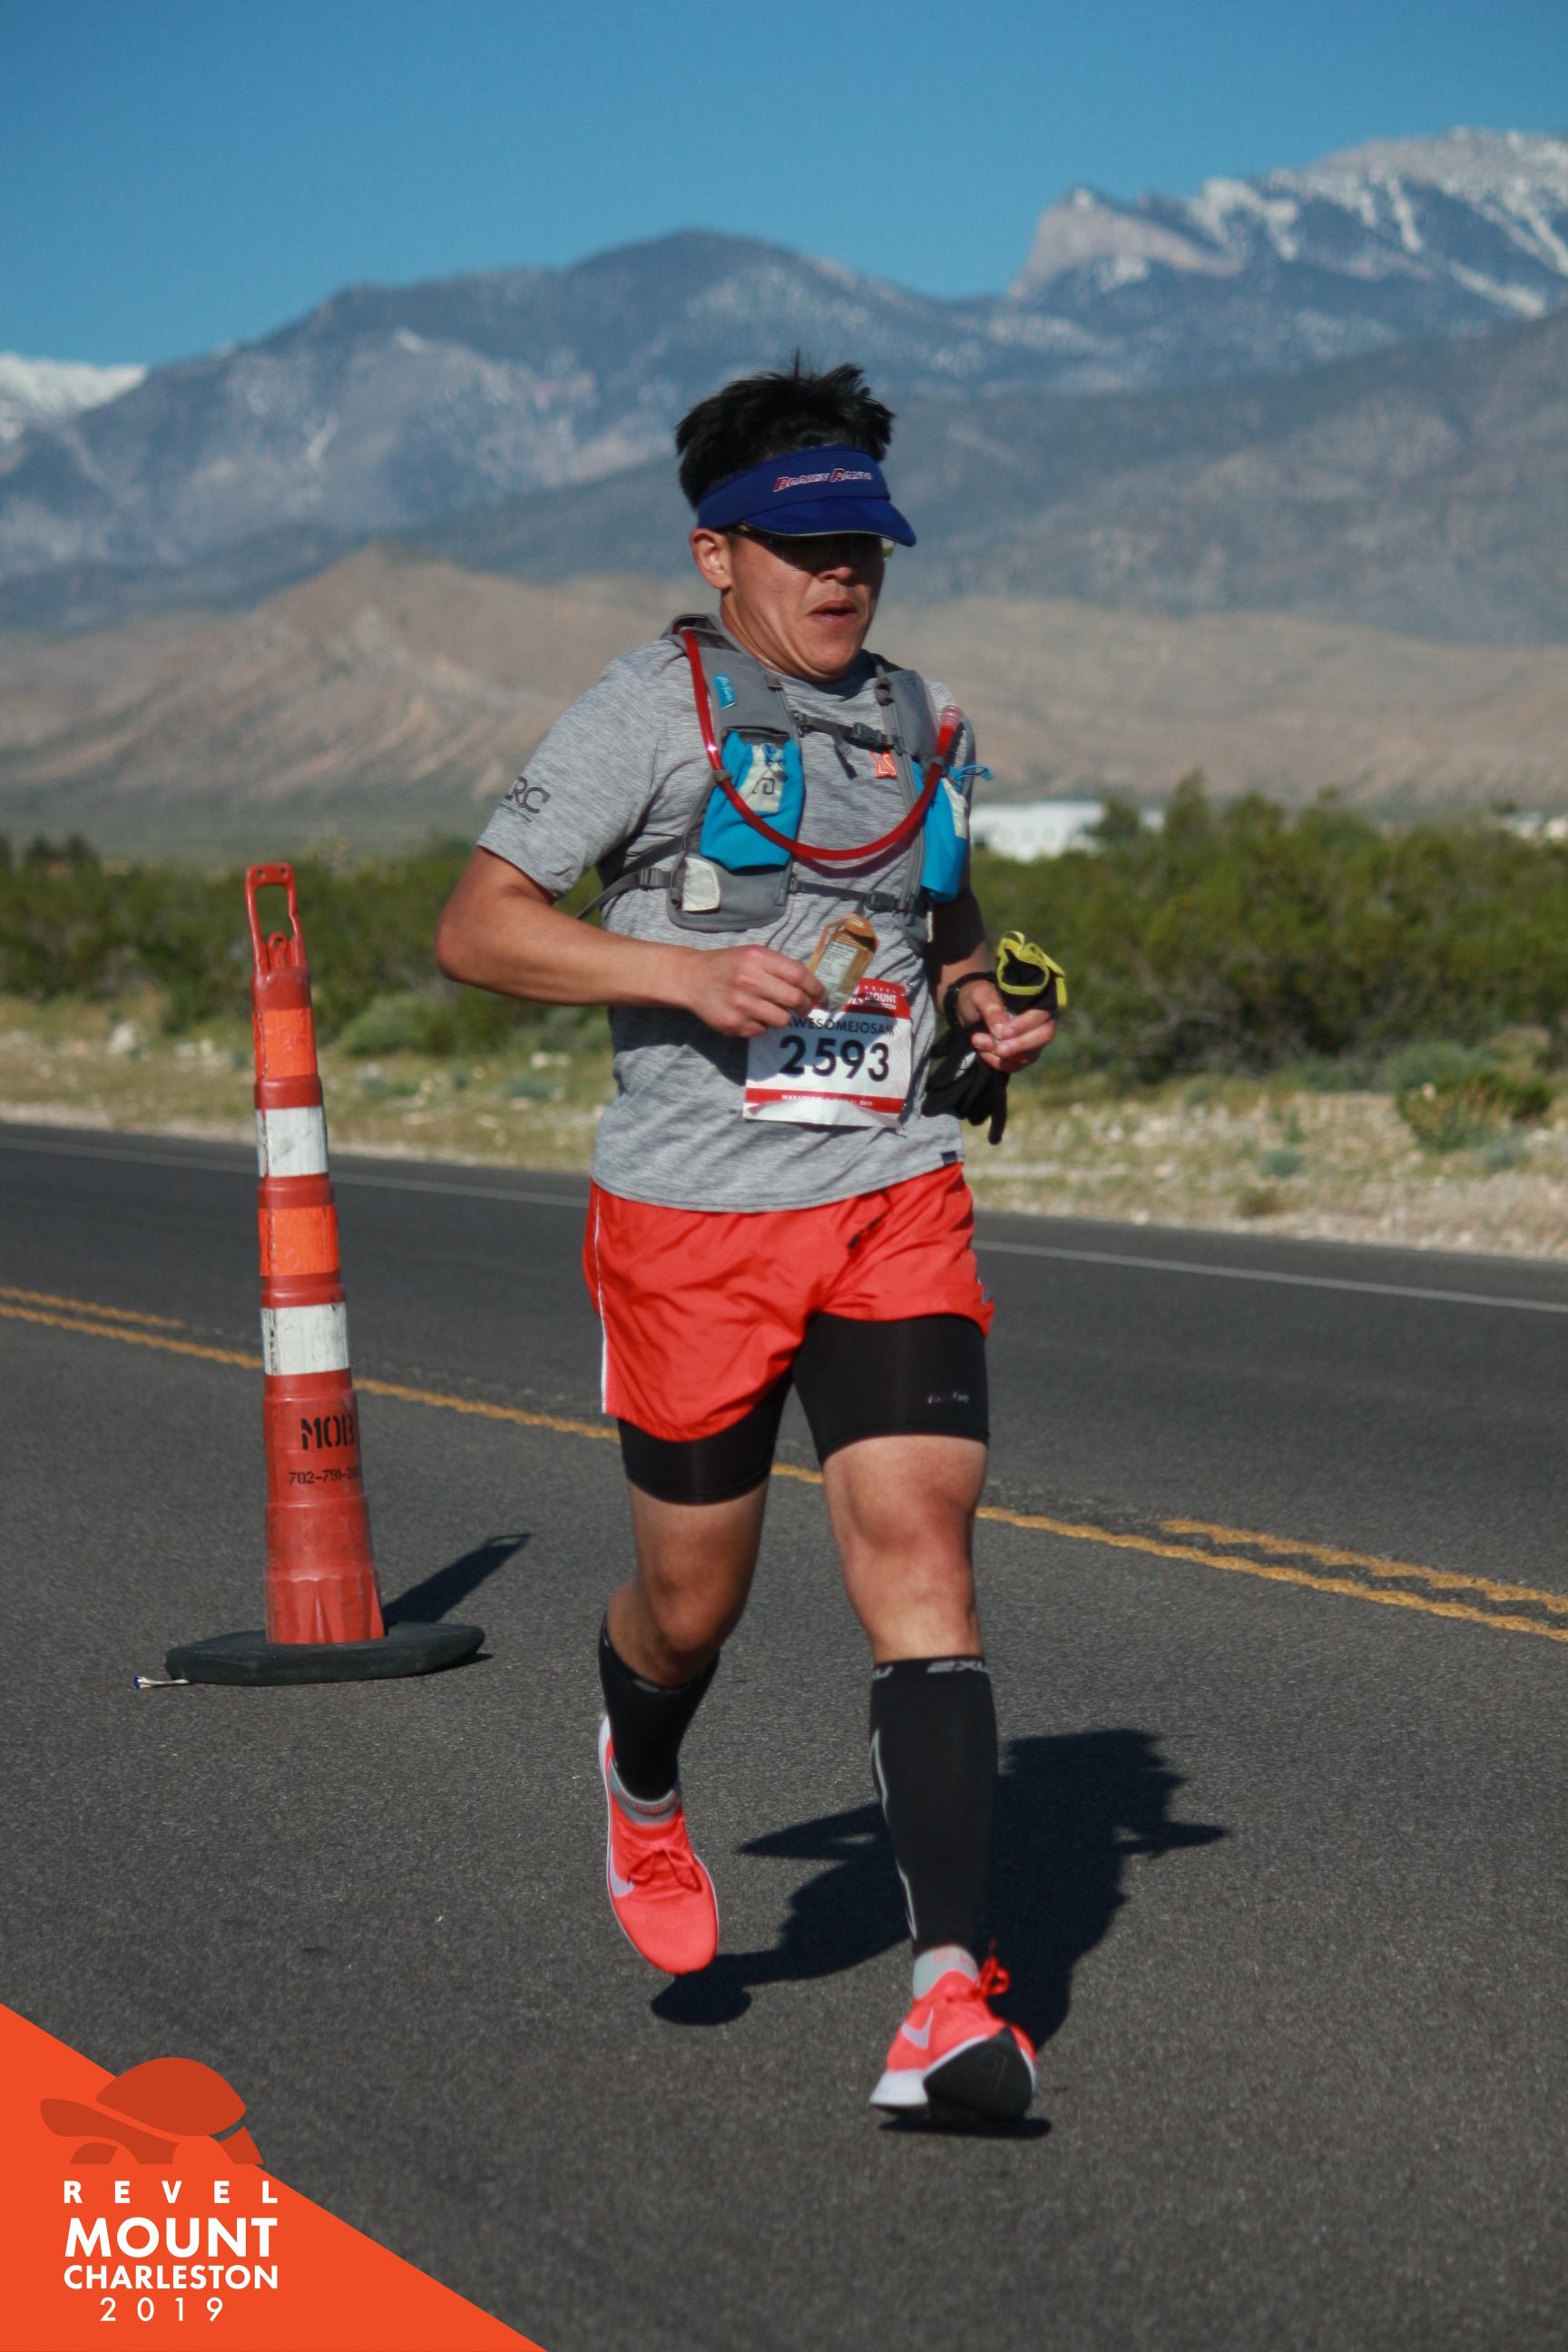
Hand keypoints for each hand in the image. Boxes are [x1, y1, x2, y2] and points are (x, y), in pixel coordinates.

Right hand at [682, 945, 825, 1037]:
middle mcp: (749, 980)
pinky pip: (762, 1031)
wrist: (692, 978)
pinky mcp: (733, 1024)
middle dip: (805, 1006)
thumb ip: (780, 967)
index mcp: (757, 959)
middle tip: (803, 1008)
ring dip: (782, 1017)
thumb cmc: (728, 965)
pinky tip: (749, 1014)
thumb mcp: (753, 954)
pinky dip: (761, 1025)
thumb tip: (811, 989)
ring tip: (769, 1008)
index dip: (816, 989)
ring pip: (782, 1020)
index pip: (799, 975)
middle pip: (795, 1000)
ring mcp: (741, 1005)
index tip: (822, 997)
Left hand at [959, 979, 1055, 1072]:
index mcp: (1034, 1000)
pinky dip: (999, 1062)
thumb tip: (1001, 1030)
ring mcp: (1033, 1039)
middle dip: (1020, 1045)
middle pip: (1043, 1036)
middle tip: (998, 1048)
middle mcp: (1040, 1020)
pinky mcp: (1022, 1054)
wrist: (970, 1009)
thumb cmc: (978, 996)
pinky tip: (983, 1052)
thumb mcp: (979, 995)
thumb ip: (991, 1008)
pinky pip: (1016, 1065)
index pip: (1041, 1015)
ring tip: (978, 1041)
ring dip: (1003, 1054)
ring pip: (1028, 1054)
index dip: (1025, 1025)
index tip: (1004, 1032)